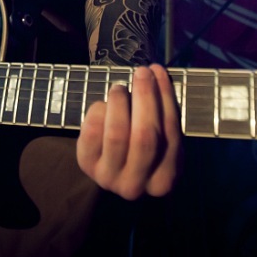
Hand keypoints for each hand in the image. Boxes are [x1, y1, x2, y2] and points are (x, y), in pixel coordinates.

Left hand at [76, 64, 181, 199]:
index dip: (165, 98)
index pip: (170, 135)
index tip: (159, 71)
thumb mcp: (160, 139)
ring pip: (118, 133)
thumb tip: (156, 74)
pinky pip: (94, 131)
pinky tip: (104, 104)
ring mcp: (109, 178)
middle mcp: (136, 185)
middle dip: (145, 98)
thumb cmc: (142, 147)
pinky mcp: (86, 165)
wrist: (112, 168)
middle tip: (142, 72)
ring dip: (120, 102)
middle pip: (145, 136)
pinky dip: (99, 110)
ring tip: (120, 87)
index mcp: (164, 180)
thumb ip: (162, 115)